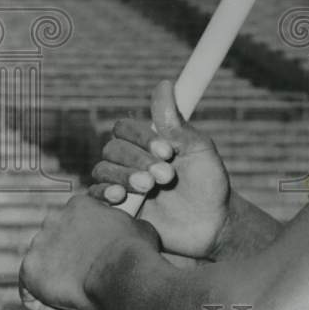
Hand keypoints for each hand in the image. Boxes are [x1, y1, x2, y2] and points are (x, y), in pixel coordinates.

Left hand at [19, 193, 160, 309]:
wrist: (123, 271)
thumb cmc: (137, 252)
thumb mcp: (139, 229)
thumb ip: (125, 228)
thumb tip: (131, 234)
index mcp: (79, 205)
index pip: (73, 223)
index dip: (81, 242)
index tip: (90, 258)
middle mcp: (54, 218)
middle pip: (54, 242)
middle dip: (64, 260)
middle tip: (81, 280)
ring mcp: (39, 243)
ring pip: (41, 265)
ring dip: (52, 280)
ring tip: (71, 299)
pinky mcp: (30, 268)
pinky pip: (29, 290)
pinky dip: (40, 303)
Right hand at [90, 80, 231, 258]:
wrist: (214, 225)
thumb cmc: (210, 184)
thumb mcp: (199, 149)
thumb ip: (175, 122)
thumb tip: (163, 84)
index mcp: (149, 142)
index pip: (125, 128)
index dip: (142, 137)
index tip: (168, 151)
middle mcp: (133, 160)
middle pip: (113, 148)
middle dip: (137, 160)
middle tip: (165, 176)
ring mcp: (124, 184)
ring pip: (103, 170)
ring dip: (124, 176)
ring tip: (149, 188)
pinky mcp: (119, 209)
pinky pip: (95, 196)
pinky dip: (103, 193)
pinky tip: (120, 197)